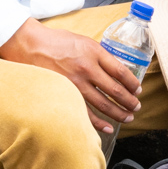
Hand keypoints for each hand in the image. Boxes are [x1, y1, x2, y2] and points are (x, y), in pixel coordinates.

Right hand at [0, 18, 141, 133]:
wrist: (29, 44)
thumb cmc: (55, 41)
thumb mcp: (83, 41)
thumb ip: (99, 56)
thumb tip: (116, 71)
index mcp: (94, 52)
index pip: (121, 71)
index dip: (133, 84)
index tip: (137, 90)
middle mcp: (87, 68)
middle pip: (116, 90)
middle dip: (129, 101)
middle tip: (136, 107)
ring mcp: (75, 83)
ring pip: (104, 104)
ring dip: (119, 113)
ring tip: (127, 117)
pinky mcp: (65, 94)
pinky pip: (86, 113)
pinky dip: (99, 122)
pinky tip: (109, 127)